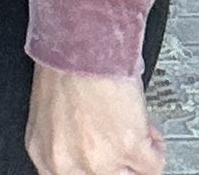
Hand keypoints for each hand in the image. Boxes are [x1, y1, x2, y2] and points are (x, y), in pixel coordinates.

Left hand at [25, 62, 166, 174]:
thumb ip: (65, 135)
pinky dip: (154, 145)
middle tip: (121, 141)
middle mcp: (66, 163)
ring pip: (130, 174)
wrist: (80, 38)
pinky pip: (152, 163)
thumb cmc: (64, 60)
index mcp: (43, 151)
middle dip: (117, 160)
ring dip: (136, 153)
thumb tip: (85, 142)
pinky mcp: (127, 148)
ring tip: (133, 128)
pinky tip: (145, 127)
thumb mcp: (51, 109)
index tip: (107, 158)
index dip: (96, 165)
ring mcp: (98, 160)